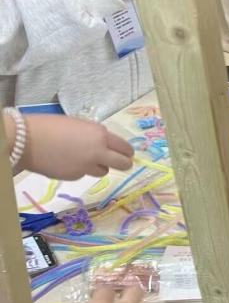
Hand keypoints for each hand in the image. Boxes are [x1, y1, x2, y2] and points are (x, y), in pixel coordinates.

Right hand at [19, 115, 134, 179]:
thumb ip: (96, 137)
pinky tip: (67, 161)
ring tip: (85, 159)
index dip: (127, 152)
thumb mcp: (81, 126)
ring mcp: (87, 167)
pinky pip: (84, 174)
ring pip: (104, 171)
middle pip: (123, 164)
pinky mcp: (75, 176)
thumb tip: (105, 146)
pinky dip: (81, 170)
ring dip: (99, 166)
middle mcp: (98, 152)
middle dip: (125, 164)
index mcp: (101, 135)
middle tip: (123, 163)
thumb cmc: (52, 126)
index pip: (125, 148)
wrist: (28, 140)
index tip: (127, 154)